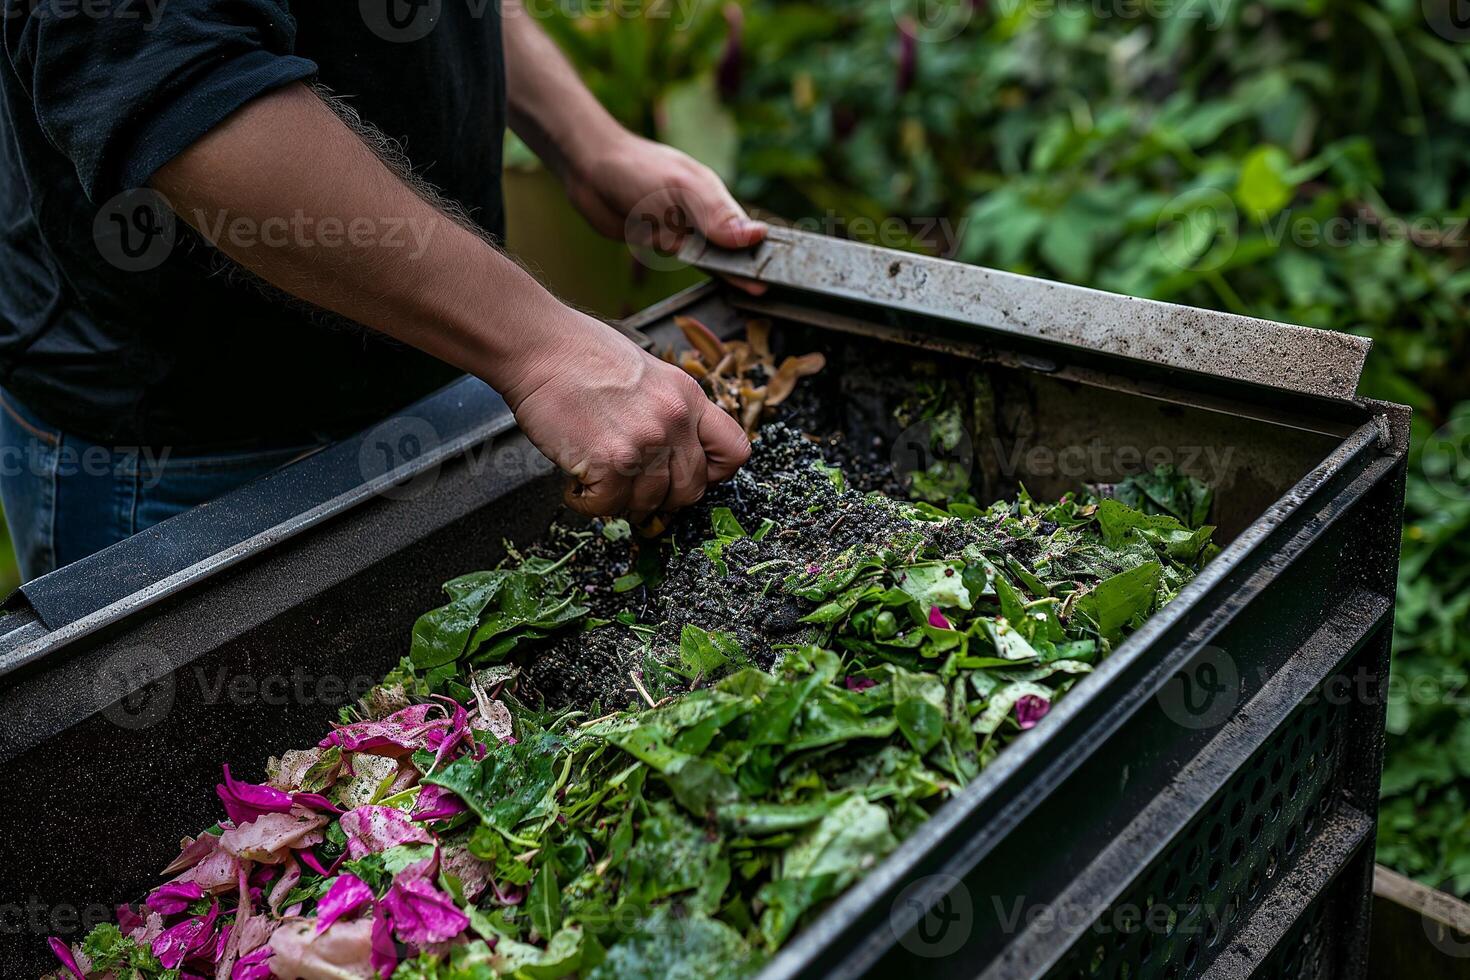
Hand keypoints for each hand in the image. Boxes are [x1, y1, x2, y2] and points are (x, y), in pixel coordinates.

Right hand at [499, 307, 750, 518]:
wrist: (540, 346)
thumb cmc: (582, 354)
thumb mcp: (649, 372)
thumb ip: (669, 411)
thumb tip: (672, 454)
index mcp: (689, 398)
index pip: (734, 452)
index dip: (713, 474)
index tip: (690, 476)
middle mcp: (675, 421)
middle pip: (691, 490)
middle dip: (662, 497)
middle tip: (633, 486)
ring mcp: (645, 442)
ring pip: (649, 504)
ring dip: (621, 500)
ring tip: (599, 479)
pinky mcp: (611, 461)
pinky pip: (608, 506)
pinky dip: (588, 503)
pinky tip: (578, 484)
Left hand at [565, 133, 766, 290]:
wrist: (589, 172)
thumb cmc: (636, 169)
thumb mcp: (682, 190)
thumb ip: (716, 216)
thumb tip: (757, 236)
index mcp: (714, 197)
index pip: (746, 229)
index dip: (763, 249)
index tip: (784, 271)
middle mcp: (702, 215)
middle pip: (731, 247)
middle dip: (749, 266)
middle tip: (771, 290)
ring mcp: (682, 229)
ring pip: (711, 257)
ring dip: (728, 272)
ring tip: (757, 291)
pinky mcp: (662, 241)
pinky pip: (686, 260)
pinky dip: (701, 268)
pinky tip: (722, 282)